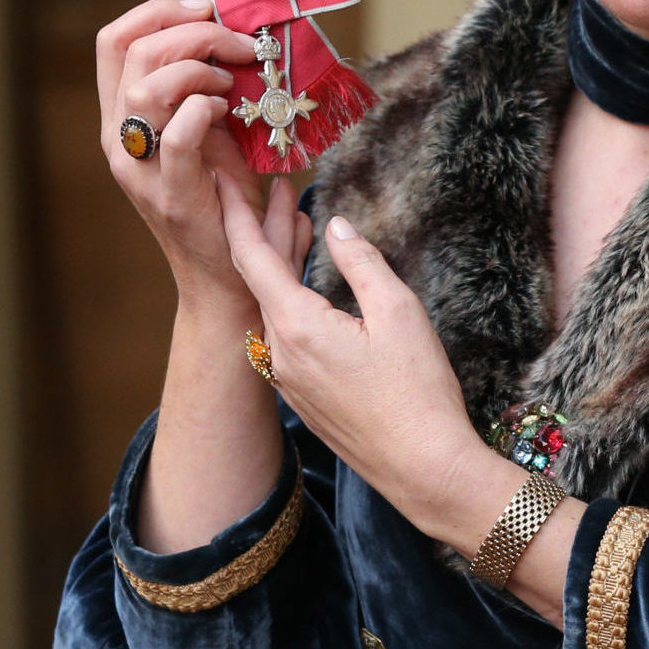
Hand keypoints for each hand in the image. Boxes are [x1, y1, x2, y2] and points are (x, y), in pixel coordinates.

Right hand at [96, 0, 276, 304]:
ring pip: (148, 84)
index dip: (162, 11)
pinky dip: (207, 110)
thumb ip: (210, 88)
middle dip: (196, 31)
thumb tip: (242, 34)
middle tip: (241, 46)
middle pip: (133, 48)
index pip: (115, 39)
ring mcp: (139, 167)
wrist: (227, 278)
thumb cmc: (227, 202)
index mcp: (121, 116)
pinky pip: (179, 134)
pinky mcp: (171, 193)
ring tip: (233, 86)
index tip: (210, 9)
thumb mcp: (213, 133)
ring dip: (203, 69)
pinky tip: (229, 114)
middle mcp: (119, 138)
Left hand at [221, 191, 485, 521]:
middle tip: (268, 192)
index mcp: (297, 327)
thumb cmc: (417, 392)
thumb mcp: (399, 312)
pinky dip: (292, 303)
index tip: (225, 179)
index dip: (237, 215)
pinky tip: (310, 289)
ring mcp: (289, 381)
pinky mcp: (304, 400)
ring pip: (274, 311)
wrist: (423, 469)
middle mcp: (279, 354)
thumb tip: (337, 228)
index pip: (253, 258)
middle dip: (263, 233)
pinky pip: (287, 339)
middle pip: (260, 282)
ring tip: (293, 229)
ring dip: (279, 269)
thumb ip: (362, 262)